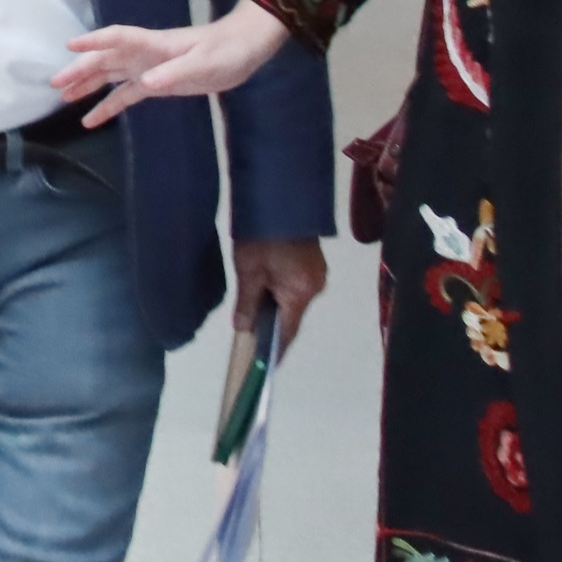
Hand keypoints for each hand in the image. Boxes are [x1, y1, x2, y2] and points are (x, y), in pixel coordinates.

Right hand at [54, 0, 288, 126]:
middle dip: (81, 69)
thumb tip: (145, 84)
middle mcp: (146, 55)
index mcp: (154, 45)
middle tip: (56, 84)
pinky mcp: (158, 83)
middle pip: (107, 59)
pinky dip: (109, 105)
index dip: (95, 42)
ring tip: (64, 98)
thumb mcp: (204, 63)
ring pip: (111, 75)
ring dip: (88, 85)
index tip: (70, 46)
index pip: (118, 39)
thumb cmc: (226, 51)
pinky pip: (126, 94)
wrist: (245, 49)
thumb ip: (174, 73)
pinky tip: (92, 119)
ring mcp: (150, 68)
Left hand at [231, 237, 329, 355]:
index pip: (287, 332)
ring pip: (293, 301)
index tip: (263, 366)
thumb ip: (247, 302)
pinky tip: (264, 287)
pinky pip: (296, 287)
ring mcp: (318, 274)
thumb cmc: (262, 234)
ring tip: (251, 304)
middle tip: (247, 328)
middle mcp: (316, 287)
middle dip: (270, 323)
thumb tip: (243, 329)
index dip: (274, 350)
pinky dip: (280, 291)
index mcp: (302, 292)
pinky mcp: (314, 263)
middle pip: (291, 316)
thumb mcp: (248, 269)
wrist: (280, 196)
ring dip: (274, 305)